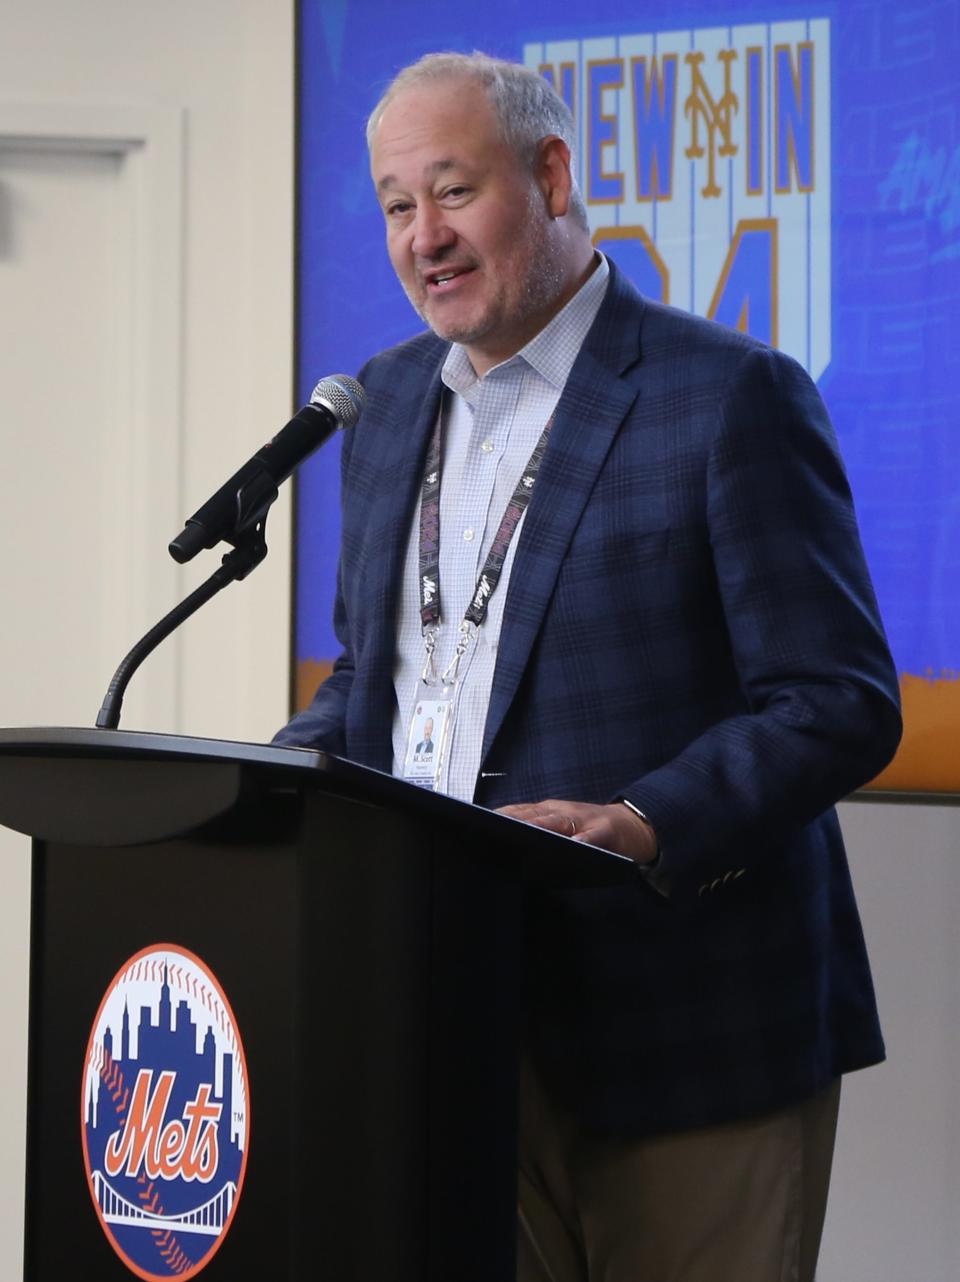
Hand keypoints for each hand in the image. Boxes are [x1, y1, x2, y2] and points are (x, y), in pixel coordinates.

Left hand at [496, 799, 657, 863]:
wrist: (633, 826)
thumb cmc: (590, 831)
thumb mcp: (561, 828)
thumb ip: (537, 832)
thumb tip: (503, 848)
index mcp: (547, 813)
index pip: (518, 813)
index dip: (498, 818)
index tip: (475, 823)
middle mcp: (561, 812)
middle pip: (533, 816)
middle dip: (513, 822)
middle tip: (490, 830)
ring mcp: (582, 819)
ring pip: (558, 821)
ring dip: (540, 827)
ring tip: (521, 834)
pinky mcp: (604, 831)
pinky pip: (592, 836)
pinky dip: (583, 840)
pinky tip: (575, 845)